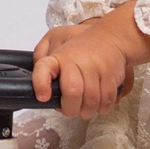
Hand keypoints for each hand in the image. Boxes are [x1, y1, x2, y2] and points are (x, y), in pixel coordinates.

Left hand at [32, 3, 149, 119]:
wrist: (111, 37)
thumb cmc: (81, 45)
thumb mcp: (55, 42)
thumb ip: (43, 59)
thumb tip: (38, 82)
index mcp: (60, 56)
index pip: (44, 68)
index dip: (41, 84)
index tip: (43, 97)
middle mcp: (77, 61)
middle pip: (72, 92)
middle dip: (70, 109)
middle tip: (70, 110)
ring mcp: (96, 68)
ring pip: (91, 101)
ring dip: (87, 111)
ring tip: (84, 109)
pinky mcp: (111, 75)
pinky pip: (106, 100)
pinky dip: (102, 107)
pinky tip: (97, 104)